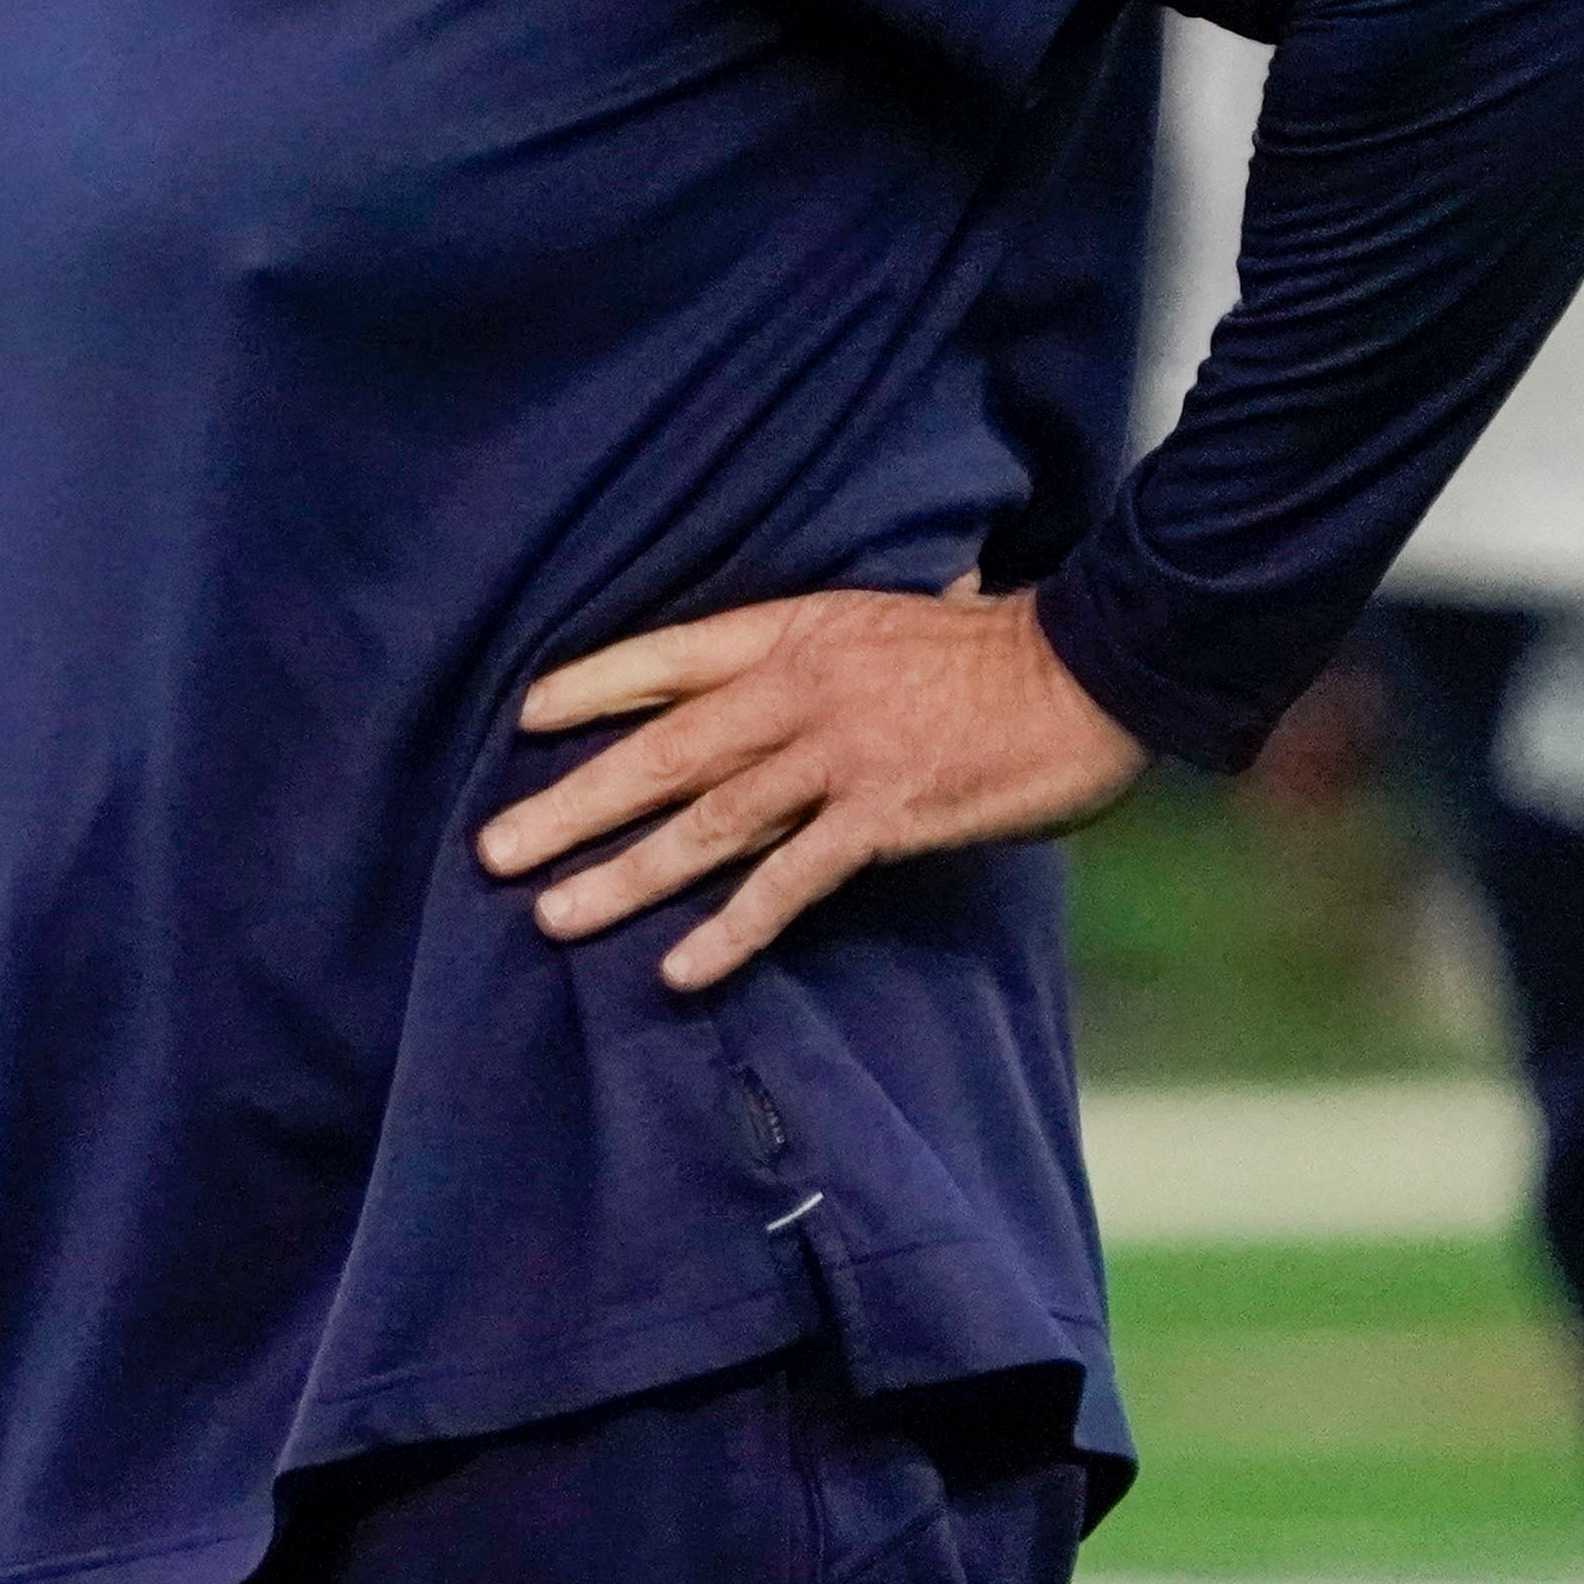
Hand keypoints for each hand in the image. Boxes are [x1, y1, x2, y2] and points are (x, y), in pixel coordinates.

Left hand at [477, 583, 1147, 992]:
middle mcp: (794, 690)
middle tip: (494, 851)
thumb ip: (818, 643)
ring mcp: (835, 755)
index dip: (588, 689)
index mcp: (789, 630)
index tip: (517, 722)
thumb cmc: (992, 644)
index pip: (662, 658)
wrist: (1089, 666)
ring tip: (556, 916)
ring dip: (626, 874)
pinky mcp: (882, 816)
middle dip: (569, 804)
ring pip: (705, 823)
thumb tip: (782, 645)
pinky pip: (788, 881)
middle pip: (658, 753)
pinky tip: (681, 968)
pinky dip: (732, 927)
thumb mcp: (883, 615)